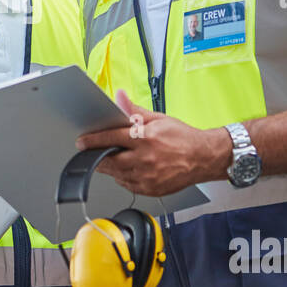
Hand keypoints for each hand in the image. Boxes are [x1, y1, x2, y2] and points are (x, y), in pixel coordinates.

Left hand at [75, 89, 227, 195]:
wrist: (204, 158)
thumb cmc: (183, 138)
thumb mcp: (158, 119)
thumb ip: (134, 111)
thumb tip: (119, 98)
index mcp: (146, 138)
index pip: (111, 139)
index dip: (93, 140)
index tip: (82, 142)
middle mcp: (145, 159)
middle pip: (110, 160)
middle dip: (98, 156)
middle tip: (93, 152)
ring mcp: (148, 177)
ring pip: (117, 174)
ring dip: (110, 167)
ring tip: (112, 158)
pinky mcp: (151, 189)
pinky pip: (128, 185)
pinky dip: (123, 177)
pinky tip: (128, 169)